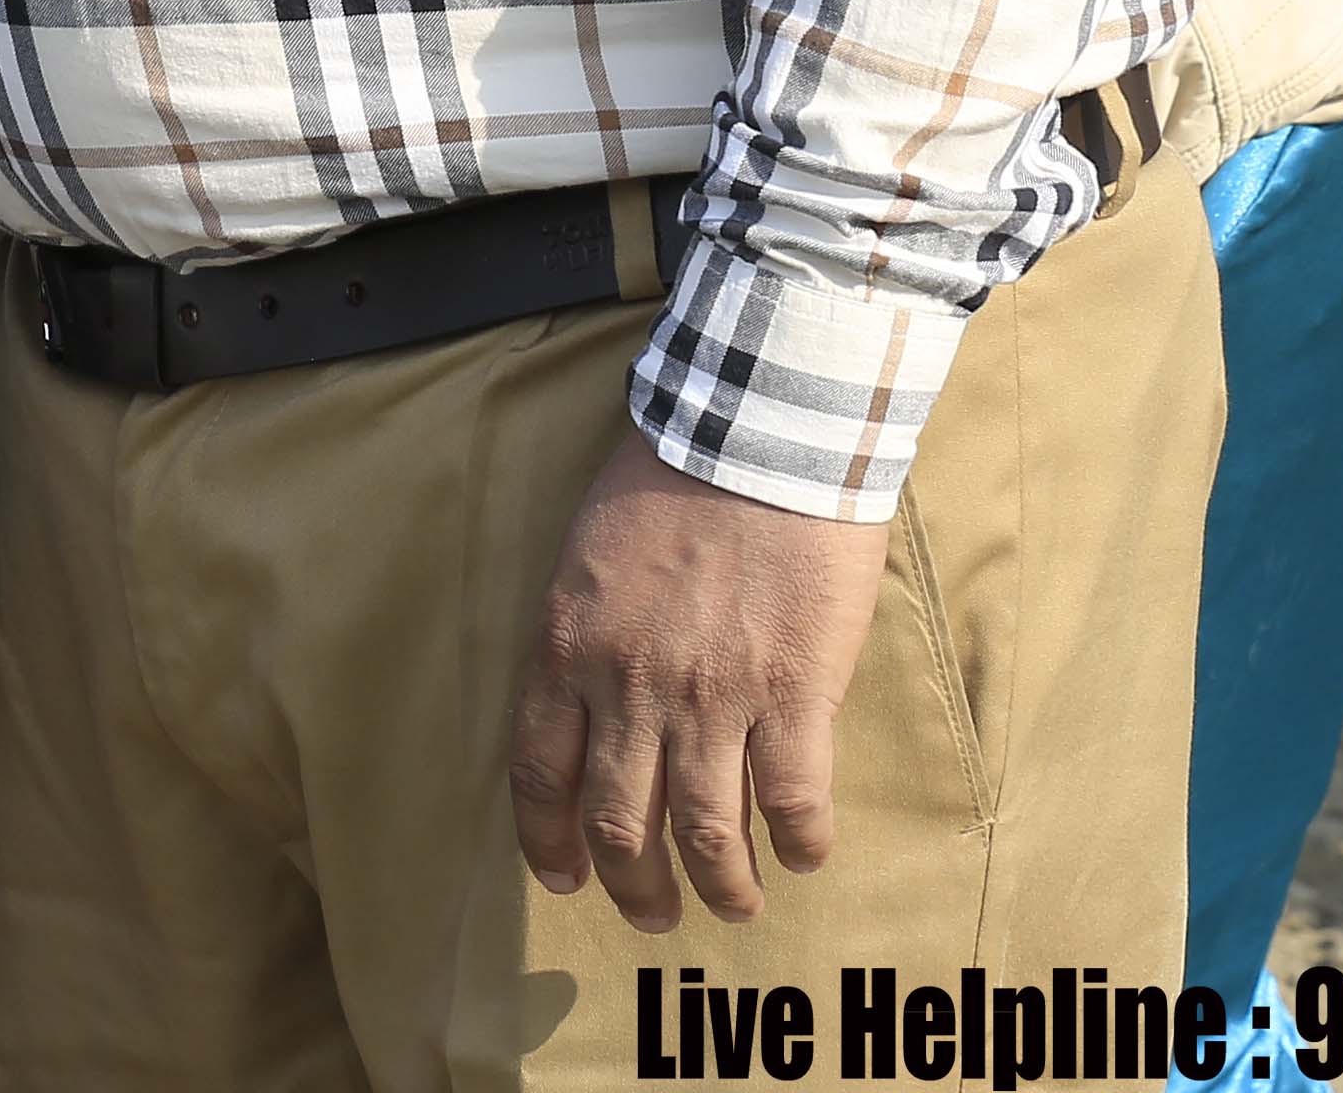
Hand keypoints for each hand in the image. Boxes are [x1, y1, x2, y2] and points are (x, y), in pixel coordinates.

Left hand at [505, 446, 888, 934]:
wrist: (759, 427)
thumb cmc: (672, 471)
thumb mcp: (591, 552)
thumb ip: (589, 631)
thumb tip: (600, 696)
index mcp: (569, 647)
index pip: (538, 771)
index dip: (547, 839)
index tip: (564, 875)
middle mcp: (629, 687)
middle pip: (619, 821)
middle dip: (633, 886)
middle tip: (652, 914)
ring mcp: (711, 697)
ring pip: (706, 832)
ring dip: (721, 885)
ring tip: (736, 905)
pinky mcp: (792, 692)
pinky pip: (793, 798)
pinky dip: (799, 842)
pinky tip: (804, 854)